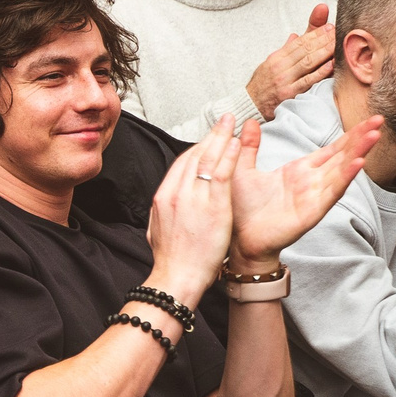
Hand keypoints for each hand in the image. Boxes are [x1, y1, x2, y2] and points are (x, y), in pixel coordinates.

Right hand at [144, 121, 240, 297]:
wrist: (175, 276)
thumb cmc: (171, 260)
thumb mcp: (157, 230)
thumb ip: (164, 212)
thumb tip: (165, 205)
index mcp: (162, 197)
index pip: (180, 164)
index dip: (197, 148)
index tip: (208, 140)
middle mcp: (175, 192)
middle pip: (193, 155)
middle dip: (210, 135)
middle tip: (222, 120)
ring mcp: (193, 197)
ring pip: (207, 158)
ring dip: (221, 137)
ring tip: (231, 123)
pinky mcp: (212, 204)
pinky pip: (222, 172)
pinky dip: (230, 155)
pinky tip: (238, 143)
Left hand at [228, 108, 379, 270]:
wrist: (239, 240)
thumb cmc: (242, 208)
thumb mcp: (242, 170)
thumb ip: (249, 147)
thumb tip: (249, 121)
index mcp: (299, 170)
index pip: (331, 149)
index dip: (349, 134)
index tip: (368, 117)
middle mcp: (311, 181)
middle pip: (342, 156)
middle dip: (361, 138)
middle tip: (380, 119)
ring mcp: (314, 196)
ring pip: (341, 171)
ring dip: (358, 153)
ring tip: (373, 136)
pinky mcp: (312, 212)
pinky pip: (331, 193)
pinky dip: (345, 178)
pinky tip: (358, 164)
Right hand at [245, 3, 335, 117]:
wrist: (250, 106)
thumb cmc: (262, 85)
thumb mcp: (269, 64)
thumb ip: (284, 51)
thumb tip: (296, 36)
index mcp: (276, 58)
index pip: (299, 42)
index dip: (315, 33)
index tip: (328, 27)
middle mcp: (280, 67)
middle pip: (305, 50)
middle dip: (323, 39)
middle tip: (338, 31)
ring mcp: (285, 80)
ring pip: (308, 62)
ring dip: (325, 51)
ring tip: (338, 43)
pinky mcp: (289, 94)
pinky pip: (307, 81)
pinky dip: (320, 72)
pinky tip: (331, 64)